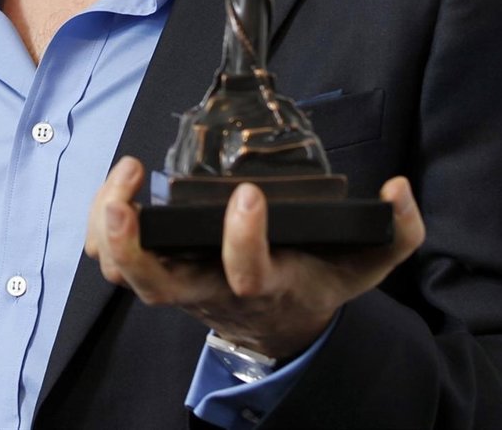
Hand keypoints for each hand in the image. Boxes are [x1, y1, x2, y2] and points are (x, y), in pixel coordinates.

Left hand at [85, 157, 424, 360]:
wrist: (283, 327)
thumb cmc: (317, 281)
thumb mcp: (366, 263)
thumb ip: (394, 232)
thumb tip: (399, 191)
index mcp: (265, 285)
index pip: (248, 274)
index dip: (243, 240)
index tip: (249, 193)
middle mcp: (210, 290)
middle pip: (155, 285)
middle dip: (135, 244)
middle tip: (132, 186)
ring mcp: (178, 283)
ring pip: (125, 274)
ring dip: (111, 229)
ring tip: (125, 175)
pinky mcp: (160, 269)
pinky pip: (113, 260)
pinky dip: (103, 229)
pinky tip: (117, 188)